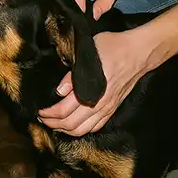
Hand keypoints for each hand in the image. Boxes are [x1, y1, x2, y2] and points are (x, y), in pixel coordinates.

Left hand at [37, 29, 152, 134]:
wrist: (138, 53)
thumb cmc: (113, 47)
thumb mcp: (88, 53)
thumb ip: (73, 73)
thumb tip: (59, 90)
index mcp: (91, 90)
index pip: (64, 111)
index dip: (49, 114)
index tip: (39, 110)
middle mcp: (99, 104)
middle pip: (71, 125)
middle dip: (53, 124)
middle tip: (42, 118)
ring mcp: (107, 108)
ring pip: (83, 130)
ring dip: (66, 130)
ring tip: (54, 123)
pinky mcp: (112, 108)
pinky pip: (96, 127)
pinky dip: (82, 130)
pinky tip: (73, 124)